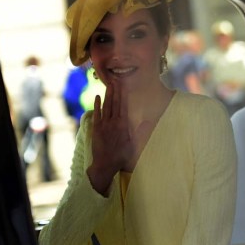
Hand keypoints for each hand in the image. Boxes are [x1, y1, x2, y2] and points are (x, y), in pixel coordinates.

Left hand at [88, 80, 133, 194]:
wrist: (105, 164)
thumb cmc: (121, 156)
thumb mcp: (134, 145)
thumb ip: (141, 132)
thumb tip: (148, 121)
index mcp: (123, 125)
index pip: (123, 106)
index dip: (123, 94)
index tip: (124, 85)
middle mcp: (113, 122)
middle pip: (114, 103)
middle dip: (115, 91)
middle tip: (115, 80)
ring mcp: (103, 125)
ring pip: (106, 106)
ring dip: (107, 95)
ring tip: (109, 85)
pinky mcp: (96, 129)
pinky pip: (96, 114)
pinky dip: (97, 105)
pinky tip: (97, 97)